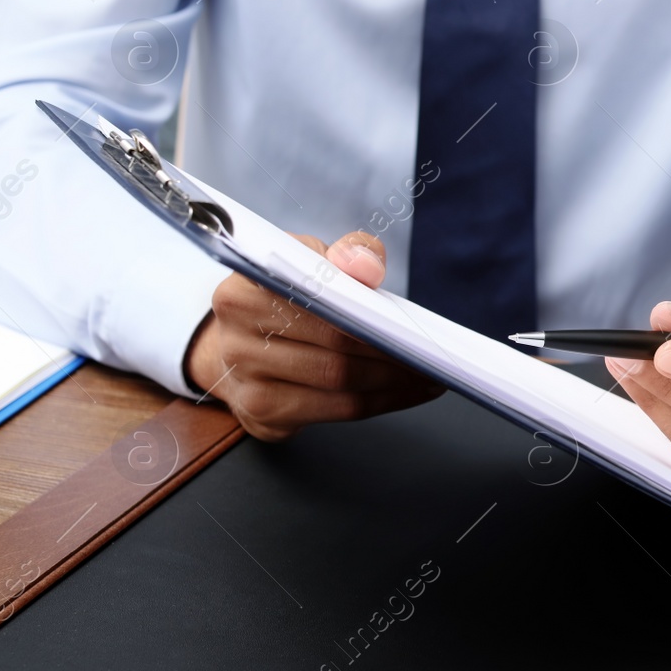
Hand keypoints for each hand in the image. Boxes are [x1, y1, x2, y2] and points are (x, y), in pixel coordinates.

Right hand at [185, 231, 443, 440]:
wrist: (238, 340)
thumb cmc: (286, 297)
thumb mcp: (311, 259)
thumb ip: (346, 252)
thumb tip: (365, 267)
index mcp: (242, 293)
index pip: (320, 310)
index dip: (372, 321)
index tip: (413, 329)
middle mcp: (235, 343)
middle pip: (334, 355)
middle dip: (393, 358)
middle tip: (435, 358)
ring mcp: (245, 387)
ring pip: (338, 389)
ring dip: (393, 386)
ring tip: (428, 377)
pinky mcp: (262, 419)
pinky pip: (334, 413)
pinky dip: (378, 403)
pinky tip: (405, 393)